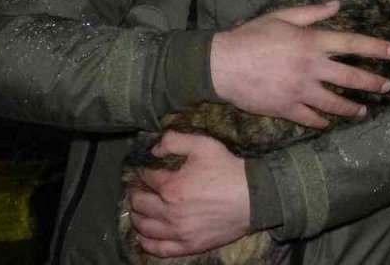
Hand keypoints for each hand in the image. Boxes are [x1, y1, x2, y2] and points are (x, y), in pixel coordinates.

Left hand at [126, 132, 249, 257]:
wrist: (254, 197)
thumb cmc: (229, 170)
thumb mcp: (204, 145)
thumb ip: (175, 141)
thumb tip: (154, 148)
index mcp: (171, 188)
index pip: (146, 178)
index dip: (142, 172)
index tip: (144, 170)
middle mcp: (170, 212)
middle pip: (140, 204)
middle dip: (135, 194)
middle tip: (137, 189)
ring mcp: (179, 232)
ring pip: (145, 228)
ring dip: (137, 217)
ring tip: (139, 210)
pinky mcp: (189, 245)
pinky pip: (159, 249)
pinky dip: (146, 242)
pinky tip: (144, 236)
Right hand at [211, 0, 389, 127]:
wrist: (221, 65)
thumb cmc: (250, 36)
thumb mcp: (282, 17)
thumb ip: (312, 13)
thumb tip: (337, 6)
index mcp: (311, 42)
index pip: (352, 43)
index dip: (375, 47)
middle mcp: (311, 67)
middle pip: (351, 76)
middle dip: (372, 82)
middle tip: (386, 86)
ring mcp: (300, 90)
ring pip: (335, 102)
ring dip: (353, 108)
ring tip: (364, 110)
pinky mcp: (286, 107)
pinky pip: (311, 117)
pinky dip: (323, 120)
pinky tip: (330, 122)